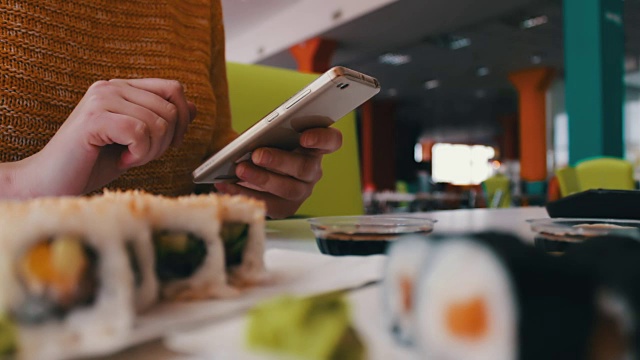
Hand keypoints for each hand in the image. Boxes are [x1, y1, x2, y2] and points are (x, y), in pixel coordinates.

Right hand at [19, 78, 195, 196]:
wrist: (52, 181)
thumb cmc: (94, 163)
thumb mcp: (137, 141)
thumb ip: (161, 121)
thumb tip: (192, 107)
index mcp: (122, 88)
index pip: (173, 89)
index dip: (182, 119)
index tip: (168, 143)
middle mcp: (111, 87)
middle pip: (170, 110)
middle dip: (165, 142)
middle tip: (140, 156)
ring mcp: (101, 99)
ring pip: (158, 123)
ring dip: (150, 151)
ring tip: (128, 158)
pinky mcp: (94, 118)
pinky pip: (140, 132)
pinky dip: (139, 153)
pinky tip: (121, 160)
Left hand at [214, 127, 342, 218]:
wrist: (248, 167)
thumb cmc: (262, 144)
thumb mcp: (267, 134)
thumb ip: (267, 132)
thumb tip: (250, 139)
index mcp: (314, 146)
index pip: (331, 141)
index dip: (322, 139)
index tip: (304, 137)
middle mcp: (313, 170)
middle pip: (305, 167)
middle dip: (280, 161)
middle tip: (257, 155)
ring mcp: (302, 191)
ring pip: (289, 189)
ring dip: (262, 179)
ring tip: (239, 170)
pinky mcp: (286, 208)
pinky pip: (269, 204)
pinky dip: (245, 193)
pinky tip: (226, 185)